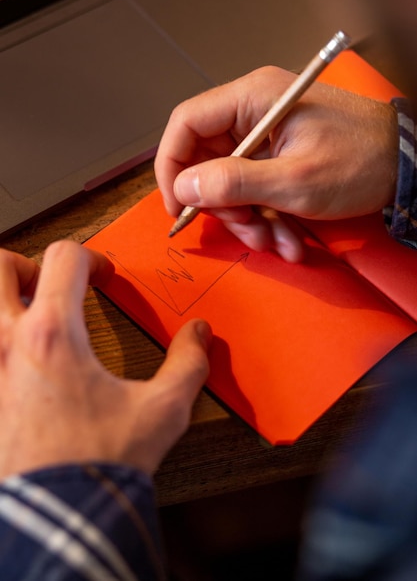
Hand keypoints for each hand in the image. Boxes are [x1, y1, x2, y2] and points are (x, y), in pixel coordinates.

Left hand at [0, 241, 210, 478]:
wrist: (58, 518)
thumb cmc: (99, 465)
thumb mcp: (161, 411)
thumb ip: (187, 365)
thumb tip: (199, 335)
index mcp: (53, 334)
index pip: (63, 258)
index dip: (91, 257)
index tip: (104, 277)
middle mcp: (8, 344)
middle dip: (26, 266)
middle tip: (49, 285)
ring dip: (4, 299)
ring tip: (29, 316)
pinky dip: (2, 343)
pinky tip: (25, 365)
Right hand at [154, 66, 398, 261]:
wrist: (408, 166)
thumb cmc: (358, 163)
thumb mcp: (294, 181)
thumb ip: (233, 183)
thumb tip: (183, 188)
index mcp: (252, 99)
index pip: (186, 123)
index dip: (172, 166)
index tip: (178, 207)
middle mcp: (254, 112)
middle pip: (208, 160)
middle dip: (225, 206)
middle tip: (248, 234)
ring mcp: (268, 135)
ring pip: (232, 182)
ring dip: (250, 220)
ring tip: (279, 244)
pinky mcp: (280, 156)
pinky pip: (256, 188)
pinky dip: (268, 217)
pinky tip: (290, 240)